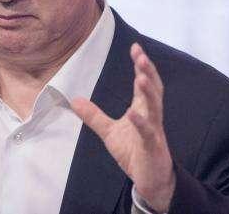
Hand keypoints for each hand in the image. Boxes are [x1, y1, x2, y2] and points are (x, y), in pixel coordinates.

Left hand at [71, 42, 175, 212]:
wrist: (149, 180)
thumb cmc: (134, 153)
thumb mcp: (109, 132)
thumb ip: (94, 116)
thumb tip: (74, 100)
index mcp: (142, 109)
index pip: (143, 83)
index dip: (140, 65)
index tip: (136, 47)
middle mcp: (151, 116)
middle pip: (153, 89)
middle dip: (148, 72)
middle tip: (141, 55)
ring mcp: (154, 131)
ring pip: (155, 108)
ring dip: (149, 92)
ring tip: (141, 76)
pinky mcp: (153, 147)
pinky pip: (148, 133)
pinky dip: (141, 122)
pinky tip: (133, 112)